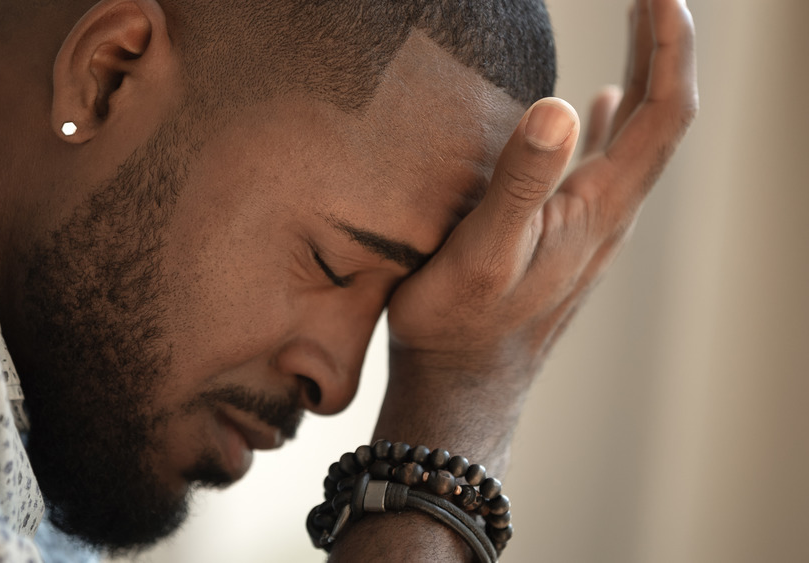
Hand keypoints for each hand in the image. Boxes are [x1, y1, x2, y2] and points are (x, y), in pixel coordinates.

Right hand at [387, 0, 697, 387]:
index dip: (670, 44)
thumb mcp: (481, 252)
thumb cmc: (459, 325)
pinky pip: (605, 163)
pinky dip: (611, 120)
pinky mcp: (567, 235)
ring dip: (643, 76)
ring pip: (635, 139)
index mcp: (600, 208)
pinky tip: (596, 104)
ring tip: (637, 26)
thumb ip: (519, 182)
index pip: (664, 111)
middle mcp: (608, 213)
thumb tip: (559, 104)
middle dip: (664, 47)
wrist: (461, 386)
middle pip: (660, 118)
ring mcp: (590, 225)